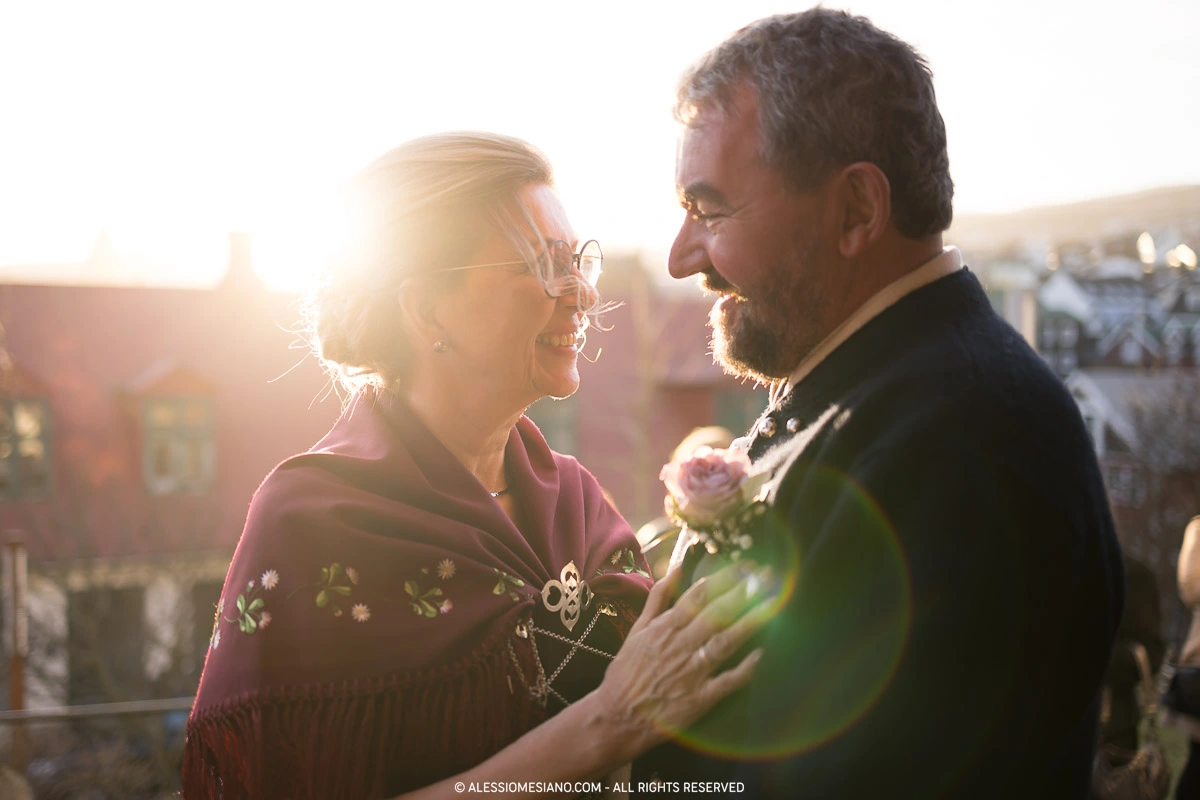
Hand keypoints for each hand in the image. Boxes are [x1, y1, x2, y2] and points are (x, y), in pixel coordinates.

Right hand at [592, 561, 773, 759]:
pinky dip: (745, 668)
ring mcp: (691, 673)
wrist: (618, 717)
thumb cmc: (627, 672)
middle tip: (766, 577)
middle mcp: (680, 646)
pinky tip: (762, 653)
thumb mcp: (637, 630)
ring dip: (749, 623)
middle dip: (742, 593)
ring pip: (725, 642)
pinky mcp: (700, 698)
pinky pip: (727, 681)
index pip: (698, 596)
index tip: (744, 566)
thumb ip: (658, 598)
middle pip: (716, 615)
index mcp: (664, 628)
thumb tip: (676, 568)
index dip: (723, 579)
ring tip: (771, 605)